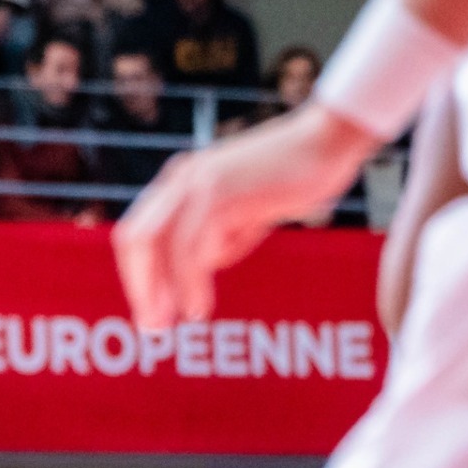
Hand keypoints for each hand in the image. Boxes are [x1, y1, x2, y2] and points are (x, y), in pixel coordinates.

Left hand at [114, 103, 379, 327]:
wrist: (331, 140)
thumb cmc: (295, 176)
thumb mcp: (247, 210)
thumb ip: (222, 233)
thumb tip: (205, 266)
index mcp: (181, 181)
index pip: (139, 233)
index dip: (139, 275)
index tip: (153, 310)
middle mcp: (181, 179)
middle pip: (136, 239)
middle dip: (140, 286)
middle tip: (153, 326)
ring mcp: (198, 183)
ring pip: (159, 245)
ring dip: (162, 290)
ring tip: (177, 321)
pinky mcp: (221, 192)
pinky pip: (193, 247)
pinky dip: (191, 283)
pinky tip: (200, 307)